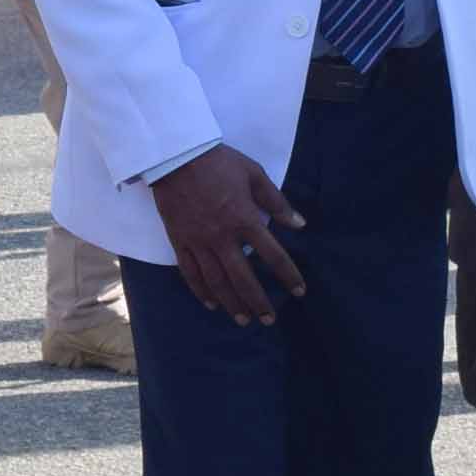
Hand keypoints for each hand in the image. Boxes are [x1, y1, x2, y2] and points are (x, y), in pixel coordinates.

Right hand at [150, 142, 307, 322]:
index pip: (273, 255)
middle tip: (269, 320)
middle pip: (243, 278)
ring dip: (231, 303)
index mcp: (245, 219)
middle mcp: (223, 237)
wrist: (176, 155)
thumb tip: (299, 224)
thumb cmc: (219, 162)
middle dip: (258, 302)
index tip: (299, 291)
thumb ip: (276, 202)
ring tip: (243, 319)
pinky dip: (200, 290)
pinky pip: (190, 272)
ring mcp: (199, 241)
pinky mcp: (179, 241)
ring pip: (216, 281)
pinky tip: (211, 303)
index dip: (288, 275)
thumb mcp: (254, 174)